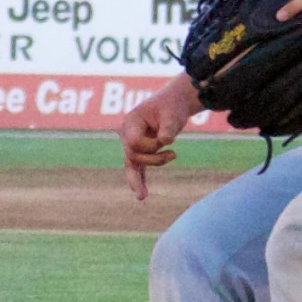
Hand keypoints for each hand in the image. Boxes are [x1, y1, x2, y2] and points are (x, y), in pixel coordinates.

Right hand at [119, 79, 201, 200]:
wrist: (175, 105)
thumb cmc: (172, 107)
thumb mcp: (172, 115)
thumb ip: (169, 127)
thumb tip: (166, 141)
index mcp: (131, 122)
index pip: (133, 142)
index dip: (151, 145)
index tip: (167, 140)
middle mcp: (127, 134)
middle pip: (133, 155)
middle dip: (153, 159)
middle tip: (174, 153)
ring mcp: (132, 144)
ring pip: (133, 164)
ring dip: (144, 174)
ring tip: (157, 177)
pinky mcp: (141, 151)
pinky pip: (137, 168)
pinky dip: (139, 181)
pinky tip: (142, 196)